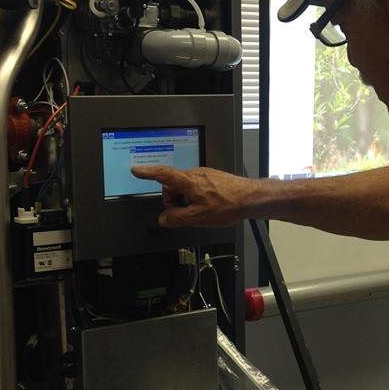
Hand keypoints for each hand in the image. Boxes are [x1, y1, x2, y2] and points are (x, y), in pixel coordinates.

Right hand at [131, 165, 255, 227]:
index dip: (147, 172)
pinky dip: (196, 197)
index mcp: (188, 181)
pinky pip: (197, 187)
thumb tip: (164, 219)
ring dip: (186, 200)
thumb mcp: (198, 217)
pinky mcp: (212, 178)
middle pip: (173, 186)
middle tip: (184, 214)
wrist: (251, 198)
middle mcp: (195, 174)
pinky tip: (209, 207)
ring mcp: (204, 175)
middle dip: (173, 200)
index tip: (136, 170)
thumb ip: (176, 218)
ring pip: (185, 188)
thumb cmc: (229, 205)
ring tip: (201, 211)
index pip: (162, 174)